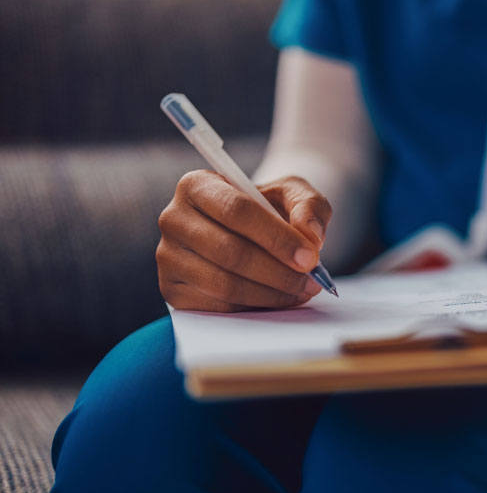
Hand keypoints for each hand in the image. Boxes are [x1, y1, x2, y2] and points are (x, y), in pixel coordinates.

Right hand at [156, 171, 331, 311]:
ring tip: (302, 291)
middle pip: (229, 251)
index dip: (276, 237)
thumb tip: (310, 235)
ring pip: (224, 283)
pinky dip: (254, 306)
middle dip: (278, 271)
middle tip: (312, 282)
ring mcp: (168, 257)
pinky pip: (217, 306)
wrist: (251, 230)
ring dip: (271, 293)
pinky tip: (279, 299)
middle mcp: (173, 218)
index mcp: (197, 185)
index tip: (310, 257)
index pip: (236, 210)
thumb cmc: (270, 207)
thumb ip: (309, 206)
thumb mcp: (294, 194)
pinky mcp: (172, 289)